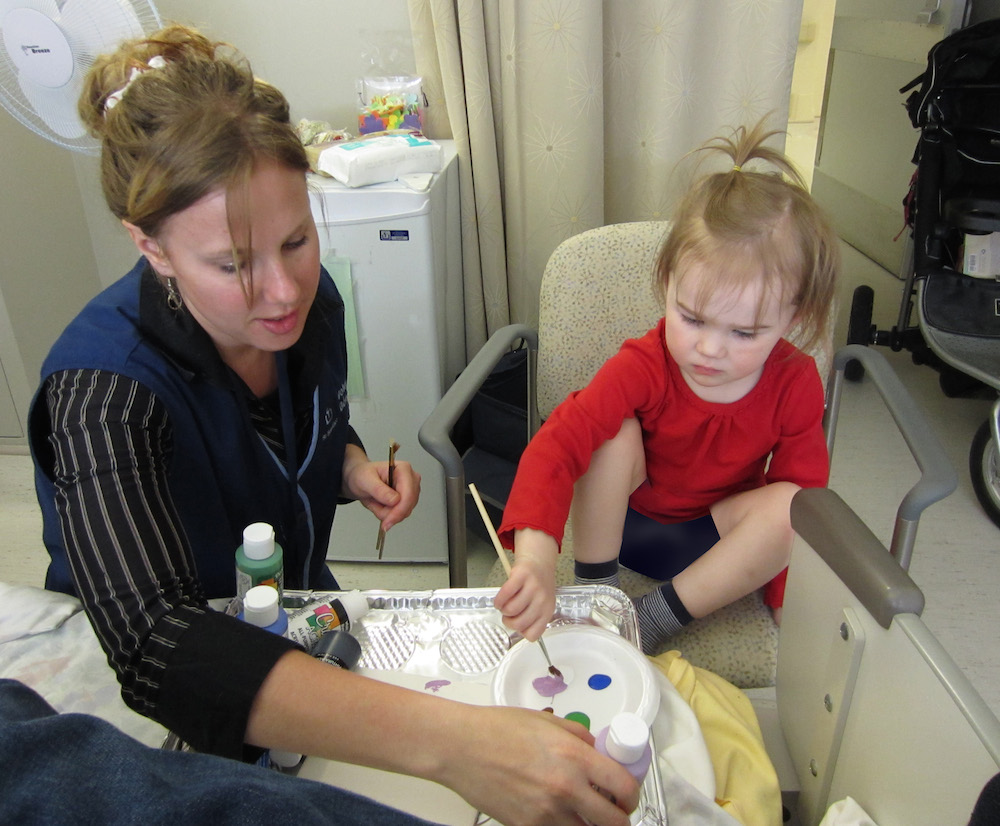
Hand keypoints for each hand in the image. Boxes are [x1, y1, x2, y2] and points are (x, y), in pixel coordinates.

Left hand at [341, 445, 419, 531]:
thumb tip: (395, 500)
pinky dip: (388, 514)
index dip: (399, 510)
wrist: (361, 480)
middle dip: (390, 512)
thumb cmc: (363, 475)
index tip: (388, 521)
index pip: (408, 494)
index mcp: (403, 469)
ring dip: (387, 513)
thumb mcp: (365, 480)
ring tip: (375, 502)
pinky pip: (401, 515)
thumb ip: (379, 490)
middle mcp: (411, 479)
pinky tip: (380, 505)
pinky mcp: (408, 500)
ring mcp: (411, 490)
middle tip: (374, 507)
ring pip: (404, 512)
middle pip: (408, 505)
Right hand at [439, 705, 638, 825]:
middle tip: (613, 810)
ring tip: (583, 811)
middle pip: (615, 823)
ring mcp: (546, 814)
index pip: (623, 787)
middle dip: (620, 818)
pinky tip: (557, 813)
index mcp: (574, 756)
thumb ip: (578, 736)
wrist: (460, 748)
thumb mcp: (545, 720)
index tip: (627, 794)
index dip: (632, 795)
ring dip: (591, 824)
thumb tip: (597, 749)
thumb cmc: (496, 729)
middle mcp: (565, 789)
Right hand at [494, 528, 556, 640]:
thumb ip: (533, 617)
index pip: (532, 635)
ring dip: (503, 610)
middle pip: (518, 624)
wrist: (539, 561)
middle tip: (508, 614)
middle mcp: (542, 600)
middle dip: (508, 621)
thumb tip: (518, 629)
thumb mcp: (542, 604)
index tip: (518, 623)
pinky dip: (498, 600)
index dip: (521, 632)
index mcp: (547, 611)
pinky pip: (504, 595)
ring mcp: (532, 587)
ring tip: (505, 604)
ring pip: (510, 610)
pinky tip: (500, 599)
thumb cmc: (538, 585)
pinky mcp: (521, 576)